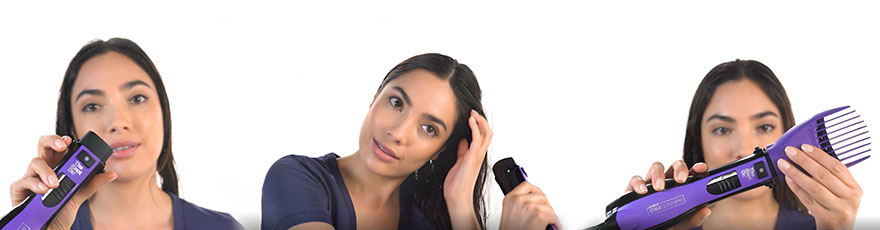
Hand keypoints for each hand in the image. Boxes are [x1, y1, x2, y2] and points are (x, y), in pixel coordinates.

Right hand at [9, 135, 116, 229]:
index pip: (59, 148)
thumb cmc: (61, 209)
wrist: (51, 228)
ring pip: (35, 162)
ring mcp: (31, 177)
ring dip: (47, 171)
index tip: (71, 140)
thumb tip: (112, 174)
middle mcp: (44, 169)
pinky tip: (43, 190)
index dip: (63, 140)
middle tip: (63, 146)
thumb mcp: (79, 195)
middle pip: (43, 145)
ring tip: (55, 183)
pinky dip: (34, 184)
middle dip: (52, 141)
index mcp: (58, 167)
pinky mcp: (19, 189)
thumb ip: (92, 184)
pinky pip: (23, 181)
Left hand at [443, 110, 491, 229]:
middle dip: (482, 120)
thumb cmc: (457, 184)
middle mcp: (479, 154)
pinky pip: (477, 138)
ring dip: (480, 121)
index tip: (472, 115)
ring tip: (473, 113)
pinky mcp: (473, 156)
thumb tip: (463, 141)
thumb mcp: (458, 163)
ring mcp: (477, 155)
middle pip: (488, 132)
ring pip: (486, 133)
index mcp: (476, 155)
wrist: (457, 197)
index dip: (480, 125)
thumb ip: (462, 152)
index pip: (483, 136)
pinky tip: (470, 120)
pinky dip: (475, 127)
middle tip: (473, 111)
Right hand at [499, 181, 558, 229]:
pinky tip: (550, 227)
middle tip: (545, 215)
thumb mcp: (510, 214)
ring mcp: (529, 207)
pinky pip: (553, 216)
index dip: (535, 191)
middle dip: (545, 206)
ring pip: (548, 206)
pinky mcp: (539, 215)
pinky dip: (555, 223)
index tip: (539, 196)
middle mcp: (519, 200)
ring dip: (550, 216)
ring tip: (547, 223)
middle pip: (540, 195)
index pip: (526, 185)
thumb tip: (533, 201)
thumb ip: (520, 204)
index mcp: (510, 199)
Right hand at [624, 160, 711, 229]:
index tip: (701, 169)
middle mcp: (667, 181)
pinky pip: (635, 179)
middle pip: (675, 165)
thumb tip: (706, 210)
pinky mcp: (634, 188)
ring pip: (656, 167)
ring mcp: (651, 183)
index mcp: (682, 187)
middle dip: (679, 168)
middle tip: (681, 180)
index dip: (697, 169)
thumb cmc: (666, 224)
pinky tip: (643, 191)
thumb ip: (694, 218)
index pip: (691, 173)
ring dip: (658, 174)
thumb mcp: (682, 223)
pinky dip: (639, 183)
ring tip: (659, 188)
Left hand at [777, 144, 861, 229]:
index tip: (805, 146)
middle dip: (804, 161)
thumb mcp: (841, 191)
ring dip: (796, 173)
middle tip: (790, 151)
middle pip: (824, 175)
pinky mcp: (826, 217)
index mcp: (854, 188)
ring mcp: (838, 208)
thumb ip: (830, 177)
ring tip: (783, 164)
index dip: (820, 155)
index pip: (837, 166)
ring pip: (814, 187)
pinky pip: (807, 199)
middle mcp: (849, 197)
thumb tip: (806, 156)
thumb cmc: (837, 207)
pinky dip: (796, 188)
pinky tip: (788, 179)